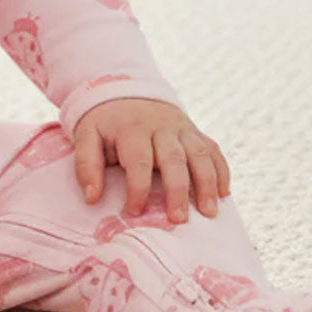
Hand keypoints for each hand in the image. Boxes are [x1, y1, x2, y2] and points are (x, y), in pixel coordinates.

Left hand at [73, 97, 231, 224]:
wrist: (126, 92)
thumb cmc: (106, 124)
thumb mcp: (87, 136)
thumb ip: (87, 165)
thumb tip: (92, 198)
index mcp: (132, 129)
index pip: (139, 160)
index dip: (137, 188)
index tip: (134, 212)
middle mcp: (161, 127)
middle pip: (174, 159)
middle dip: (177, 190)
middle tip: (178, 220)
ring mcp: (182, 129)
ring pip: (200, 154)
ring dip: (207, 184)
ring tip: (208, 212)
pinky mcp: (195, 132)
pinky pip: (213, 149)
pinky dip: (222, 171)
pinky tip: (224, 194)